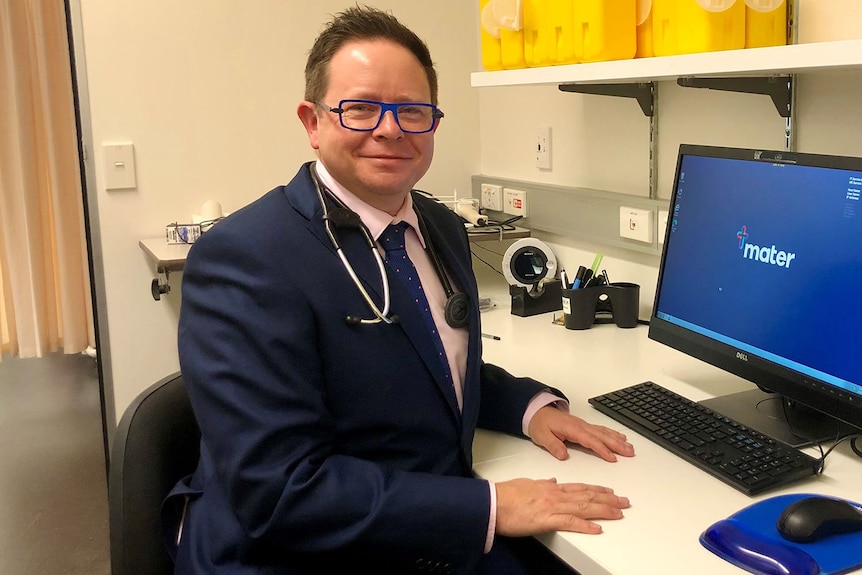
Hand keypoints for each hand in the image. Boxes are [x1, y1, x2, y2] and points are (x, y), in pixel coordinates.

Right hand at [495, 478, 629, 535]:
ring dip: (603, 510)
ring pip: (583, 507)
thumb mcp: (527, 483)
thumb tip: (552, 481)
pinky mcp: (546, 520)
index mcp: (551, 487)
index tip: (610, 491)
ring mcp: (552, 507)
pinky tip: (597, 528)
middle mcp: (555, 495)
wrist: (492, 502)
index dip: (597, 490)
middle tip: (624, 502)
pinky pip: (570, 523)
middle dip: (608, 500)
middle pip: (587, 497)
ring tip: (619, 513)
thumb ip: (542, 483)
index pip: (580, 487)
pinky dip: (585, 526)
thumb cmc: (505, 494)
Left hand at [528, 406, 634, 461]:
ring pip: (604, 432)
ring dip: (618, 440)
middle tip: (630, 453)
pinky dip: (613, 434)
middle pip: (602, 436)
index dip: (602, 449)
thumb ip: (553, 445)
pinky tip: (621, 438)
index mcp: (571, 428)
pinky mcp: (584, 426)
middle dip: (617, 445)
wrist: (537, 411)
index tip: (613, 458)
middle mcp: (580, 426)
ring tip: (630, 448)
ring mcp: (583, 425)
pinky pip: (601, 430)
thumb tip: (563, 455)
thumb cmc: (540, 423)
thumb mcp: (541, 436)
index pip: (590, 440)